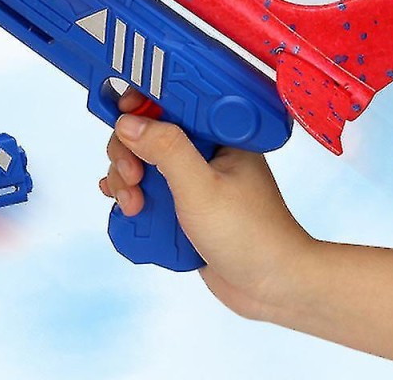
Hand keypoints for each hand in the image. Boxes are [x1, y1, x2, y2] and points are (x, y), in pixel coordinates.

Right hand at [99, 88, 313, 319]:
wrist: (272, 288)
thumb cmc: (250, 236)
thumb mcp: (202, 188)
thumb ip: (166, 150)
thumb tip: (127, 122)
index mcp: (218, 134)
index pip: (172, 103)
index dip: (141, 107)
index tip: (121, 121)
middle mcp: (204, 151)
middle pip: (148, 134)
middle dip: (129, 155)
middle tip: (132, 179)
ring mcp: (193, 179)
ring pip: (143, 163)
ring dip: (126, 180)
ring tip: (133, 207)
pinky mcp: (184, 205)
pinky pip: (149, 191)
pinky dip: (132, 197)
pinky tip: (123, 207)